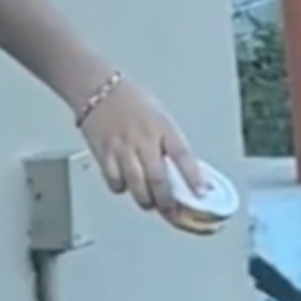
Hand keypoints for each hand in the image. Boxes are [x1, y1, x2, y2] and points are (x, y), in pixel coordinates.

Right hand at [78, 78, 206, 214]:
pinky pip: (115, 182)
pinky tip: (127, 185)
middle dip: (168, 202)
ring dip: (147, 201)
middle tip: (174, 212)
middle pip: (158, 179)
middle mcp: (143, 139)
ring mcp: (123, 148)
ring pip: (137, 186)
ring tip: (152, 203)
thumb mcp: (162, 119)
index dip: (194, 178)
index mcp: (163, 128)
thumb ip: (172, 145)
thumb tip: (188, 173)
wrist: (98, 88)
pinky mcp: (104, 154)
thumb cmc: (132, 102)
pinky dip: (122, 188)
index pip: (183, 156)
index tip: (203, 194)